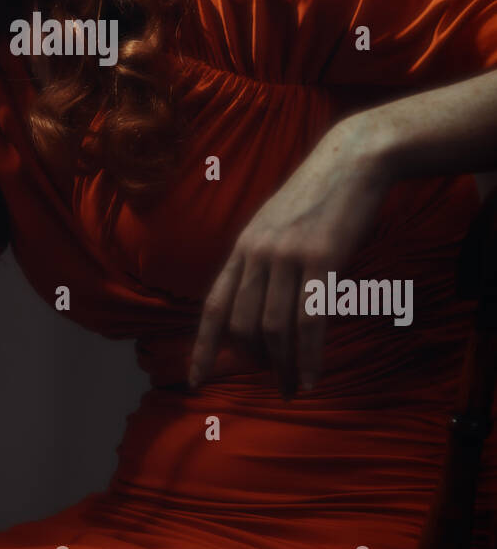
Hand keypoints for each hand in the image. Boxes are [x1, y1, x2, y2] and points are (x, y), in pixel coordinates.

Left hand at [187, 118, 393, 397]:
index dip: (204, 346)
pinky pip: (309, 321)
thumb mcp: (277, 226)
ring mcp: (287, 255)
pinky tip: (310, 380)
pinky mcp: (321, 258)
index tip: (197, 379)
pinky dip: (307, 358)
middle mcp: (257, 252)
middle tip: (273, 380)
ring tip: (290, 388)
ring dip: (281, 366)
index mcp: (243, 246)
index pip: (214, 305)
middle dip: (254, 361)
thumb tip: (259, 310)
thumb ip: (263, 262)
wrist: (351, 161)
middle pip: (242, 324)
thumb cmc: (319, 198)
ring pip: (273, 327)